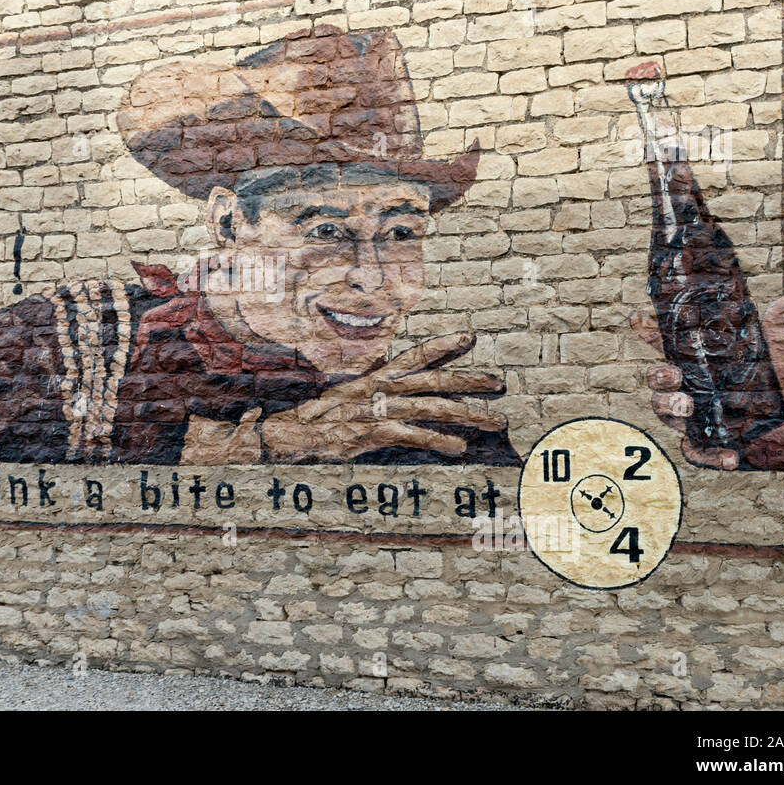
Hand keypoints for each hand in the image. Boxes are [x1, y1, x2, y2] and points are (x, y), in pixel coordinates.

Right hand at [256, 332, 507, 462]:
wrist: (282, 436)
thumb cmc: (314, 422)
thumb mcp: (345, 400)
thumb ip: (373, 394)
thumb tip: (395, 392)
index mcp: (373, 379)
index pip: (413, 357)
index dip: (442, 346)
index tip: (470, 337)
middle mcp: (377, 390)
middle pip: (432, 380)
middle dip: (470, 380)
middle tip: (501, 382)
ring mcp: (374, 411)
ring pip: (430, 407)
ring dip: (467, 413)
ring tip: (496, 420)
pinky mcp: (368, 434)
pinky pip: (410, 435)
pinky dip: (436, 440)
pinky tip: (458, 447)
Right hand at [629, 295, 783, 470]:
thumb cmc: (778, 390)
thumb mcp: (777, 357)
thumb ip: (774, 330)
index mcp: (698, 364)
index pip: (665, 344)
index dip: (647, 330)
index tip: (638, 317)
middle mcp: (688, 389)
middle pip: (656, 379)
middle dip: (658, 375)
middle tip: (674, 374)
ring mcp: (692, 419)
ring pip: (663, 412)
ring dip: (669, 407)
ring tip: (688, 407)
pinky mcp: (704, 445)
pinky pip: (695, 453)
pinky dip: (710, 457)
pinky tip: (731, 457)